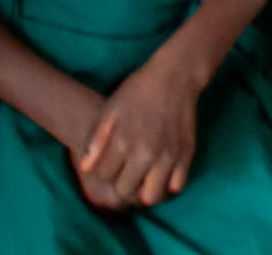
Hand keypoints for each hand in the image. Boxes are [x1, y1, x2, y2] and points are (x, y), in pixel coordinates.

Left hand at [77, 52, 201, 207]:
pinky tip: (162, 173)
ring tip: (143, 177)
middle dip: (121, 183)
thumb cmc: (138, 90)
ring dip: (144, 190)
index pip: (104, 176)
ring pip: (151, 196)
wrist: (176, 76)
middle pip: (125, 191)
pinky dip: (168, 185)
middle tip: (125, 169)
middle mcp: (146, 154)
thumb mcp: (110, 109)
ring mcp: (168, 156)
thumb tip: (85, 167)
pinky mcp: (186, 154)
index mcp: (124, 142)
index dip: (104, 169)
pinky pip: (176, 186)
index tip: (111, 158)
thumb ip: (95, 139)